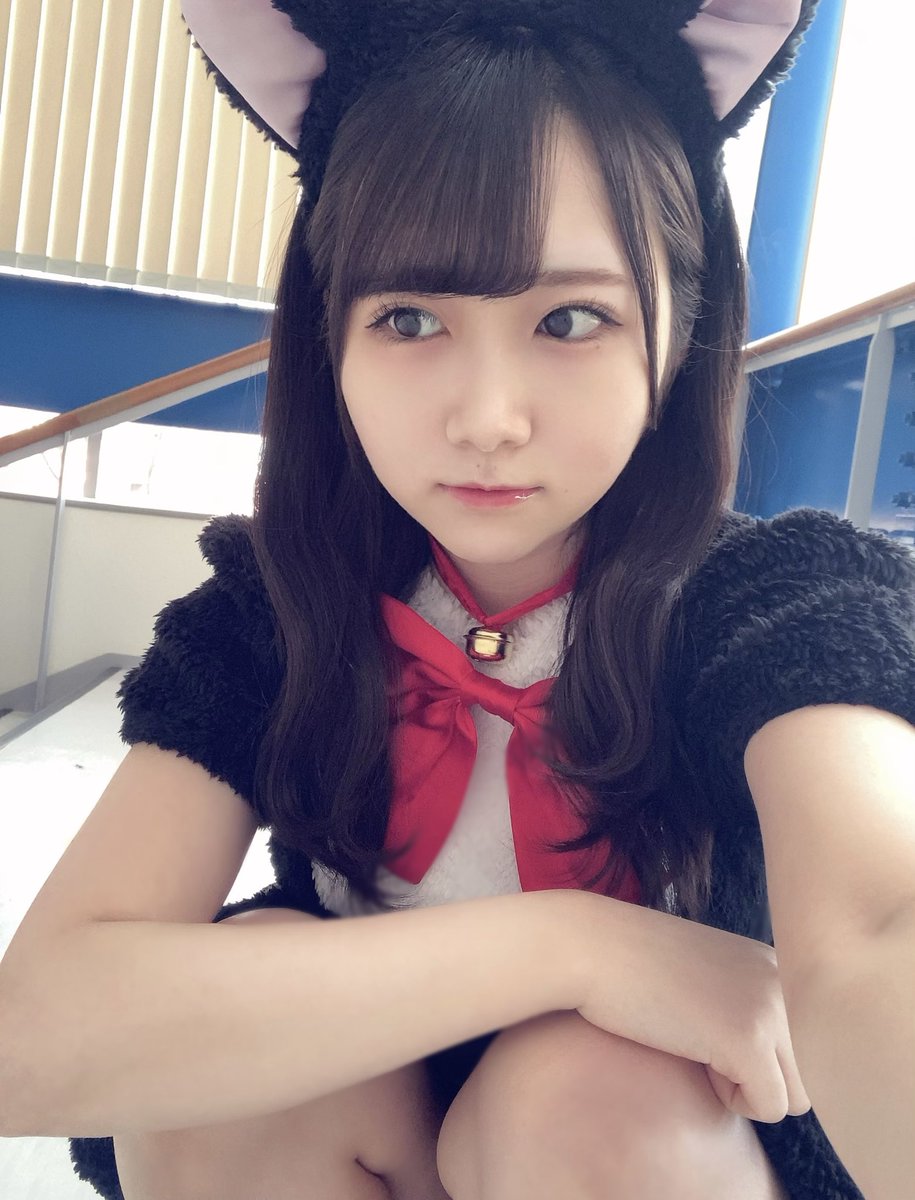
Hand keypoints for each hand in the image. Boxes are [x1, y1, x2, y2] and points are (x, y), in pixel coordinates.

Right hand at [567, 892, 811, 1123]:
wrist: (591, 947)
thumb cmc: (635, 965)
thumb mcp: (710, 974)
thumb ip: (750, 1003)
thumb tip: (777, 1062)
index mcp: (779, 964)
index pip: (804, 1043)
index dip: (758, 1054)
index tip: (709, 1025)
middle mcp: (786, 981)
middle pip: (809, 1074)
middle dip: (759, 1077)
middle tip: (704, 1042)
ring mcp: (771, 1008)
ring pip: (798, 1098)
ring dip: (748, 1090)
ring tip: (700, 1049)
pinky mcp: (747, 1038)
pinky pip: (768, 1107)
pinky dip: (730, 1099)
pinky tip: (694, 1057)